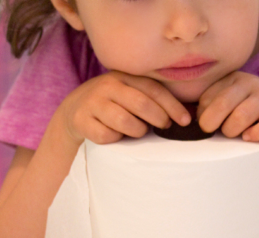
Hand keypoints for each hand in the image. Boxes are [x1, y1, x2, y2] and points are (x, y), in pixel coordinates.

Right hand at [57, 70, 191, 144]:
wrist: (74, 110)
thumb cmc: (113, 104)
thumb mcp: (130, 93)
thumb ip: (151, 98)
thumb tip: (184, 116)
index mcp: (124, 76)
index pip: (153, 89)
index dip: (172, 106)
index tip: (184, 121)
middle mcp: (107, 85)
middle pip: (141, 104)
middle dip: (158, 118)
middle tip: (163, 127)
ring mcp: (92, 102)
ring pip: (124, 121)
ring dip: (137, 131)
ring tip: (138, 131)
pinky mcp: (80, 120)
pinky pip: (106, 135)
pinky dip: (115, 139)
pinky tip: (115, 135)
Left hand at [197, 71, 258, 142]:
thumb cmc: (249, 111)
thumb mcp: (230, 102)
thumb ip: (210, 107)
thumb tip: (186, 122)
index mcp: (231, 79)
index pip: (207, 98)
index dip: (202, 117)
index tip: (207, 127)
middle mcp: (249, 82)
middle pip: (222, 104)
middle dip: (213, 124)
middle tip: (215, 133)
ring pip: (242, 115)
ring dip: (233, 130)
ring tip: (235, 135)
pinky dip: (256, 134)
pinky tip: (249, 137)